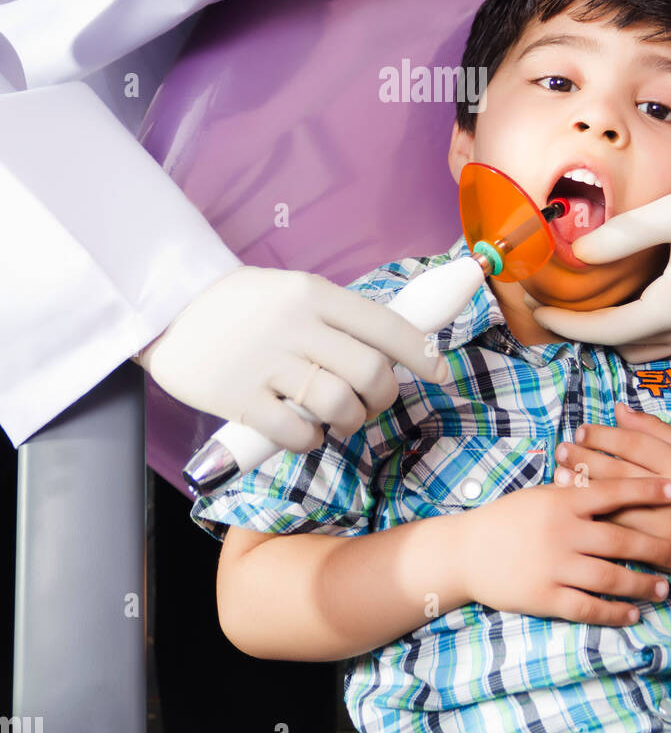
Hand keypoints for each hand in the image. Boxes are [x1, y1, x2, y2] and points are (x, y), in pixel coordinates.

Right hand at [137, 265, 447, 452]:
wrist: (168, 309)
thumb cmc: (243, 305)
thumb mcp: (294, 292)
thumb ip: (339, 319)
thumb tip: (397, 349)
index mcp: (314, 293)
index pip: (387, 326)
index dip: (423, 355)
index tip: (440, 374)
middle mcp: (295, 325)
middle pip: (371, 372)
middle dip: (383, 398)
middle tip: (372, 403)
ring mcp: (266, 363)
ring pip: (339, 405)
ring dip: (351, 423)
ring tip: (340, 421)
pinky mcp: (239, 399)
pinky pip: (297, 434)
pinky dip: (311, 440)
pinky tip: (305, 431)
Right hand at [458, 466, 670, 625]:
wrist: (467, 551)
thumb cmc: (506, 519)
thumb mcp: (539, 495)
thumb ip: (573, 489)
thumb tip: (607, 475)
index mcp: (562, 502)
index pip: (612, 492)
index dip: (646, 491)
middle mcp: (563, 533)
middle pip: (620, 539)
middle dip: (656, 547)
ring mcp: (555, 567)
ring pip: (610, 577)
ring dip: (642, 583)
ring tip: (665, 588)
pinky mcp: (546, 597)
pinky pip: (588, 608)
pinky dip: (613, 612)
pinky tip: (632, 613)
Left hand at [532, 166, 670, 362]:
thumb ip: (622, 235)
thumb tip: (578, 253)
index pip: (607, 330)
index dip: (566, 324)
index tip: (535, 309)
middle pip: (618, 345)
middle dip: (580, 330)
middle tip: (546, 303)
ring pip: (638, 350)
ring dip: (606, 335)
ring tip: (576, 305)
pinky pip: (657, 344)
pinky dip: (630, 332)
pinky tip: (617, 305)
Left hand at [552, 401, 670, 584]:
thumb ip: (656, 431)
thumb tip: (620, 409)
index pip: (635, 443)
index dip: (604, 435)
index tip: (581, 430)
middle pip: (620, 471)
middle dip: (585, 458)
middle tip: (561, 449)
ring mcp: (664, 523)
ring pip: (615, 503)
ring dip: (584, 489)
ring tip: (558, 476)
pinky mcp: (658, 549)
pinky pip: (621, 532)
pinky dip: (596, 520)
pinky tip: (577, 511)